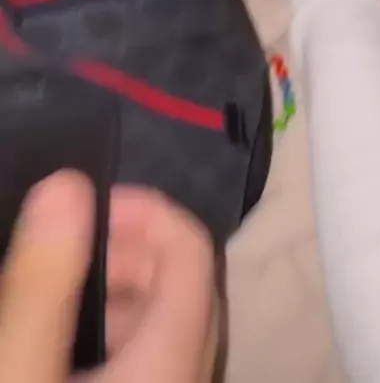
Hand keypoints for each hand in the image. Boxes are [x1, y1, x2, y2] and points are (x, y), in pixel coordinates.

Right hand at [0, 171, 215, 382]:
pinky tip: (63, 343)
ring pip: (164, 323)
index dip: (145, 210)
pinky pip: (148, 358)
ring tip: (54, 289)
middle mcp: (189, 378)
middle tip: (60, 247)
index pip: (193, 249)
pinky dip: (112, 333)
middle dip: (125, 248)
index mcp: (173, 361)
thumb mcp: (20, 367)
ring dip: (116, 291)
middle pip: (183, 283)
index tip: (82, 206)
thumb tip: (67, 184)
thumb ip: (43, 280)